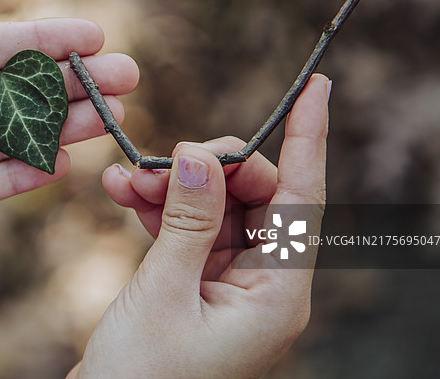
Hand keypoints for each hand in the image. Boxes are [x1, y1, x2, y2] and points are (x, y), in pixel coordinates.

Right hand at [69, 74, 329, 377]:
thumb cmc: (141, 376)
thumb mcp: (164, 291)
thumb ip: (187, 220)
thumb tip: (203, 155)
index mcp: (276, 296)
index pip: (303, 201)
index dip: (309, 139)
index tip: (317, 88)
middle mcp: (262, 287)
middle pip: (255, 199)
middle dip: (208, 169)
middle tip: (160, 160)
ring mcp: (230, 286)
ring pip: (214, 210)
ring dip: (171, 188)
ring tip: (125, 178)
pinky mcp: (197, 286)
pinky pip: (186, 231)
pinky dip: (157, 210)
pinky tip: (122, 193)